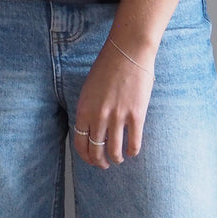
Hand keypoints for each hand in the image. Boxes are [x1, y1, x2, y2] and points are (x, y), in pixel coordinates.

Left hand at [72, 39, 154, 169]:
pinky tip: (133, 152)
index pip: (80, 143)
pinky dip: (133, 152)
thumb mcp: (89, 89)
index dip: (86, 156)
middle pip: (96, 151)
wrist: (127, 52)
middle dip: (100, 162)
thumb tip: (92, 129)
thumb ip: (89, 109)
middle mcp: (98, 116)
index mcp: (84, 109)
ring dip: (116, 159)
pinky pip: (134, 143)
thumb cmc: (107, 67)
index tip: (91, 159)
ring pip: (114, 152)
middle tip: (104, 165)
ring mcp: (118, 117)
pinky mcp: (136, 116)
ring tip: (119, 159)